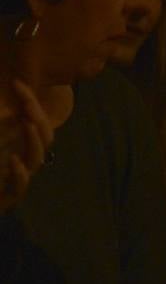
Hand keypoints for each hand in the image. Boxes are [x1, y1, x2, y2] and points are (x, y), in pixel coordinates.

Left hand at [0, 79, 54, 212]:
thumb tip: (3, 107)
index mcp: (17, 146)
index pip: (33, 119)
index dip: (29, 101)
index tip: (18, 83)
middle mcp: (22, 161)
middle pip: (44, 137)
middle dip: (37, 118)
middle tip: (27, 103)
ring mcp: (16, 181)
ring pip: (36, 160)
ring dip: (33, 141)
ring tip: (27, 124)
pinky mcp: (6, 200)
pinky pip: (19, 188)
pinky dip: (19, 174)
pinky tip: (13, 162)